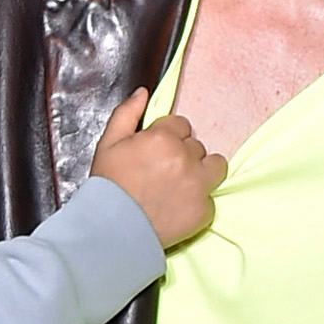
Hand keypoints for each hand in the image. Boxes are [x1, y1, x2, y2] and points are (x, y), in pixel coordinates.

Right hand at [90, 88, 226, 250]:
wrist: (113, 230)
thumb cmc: (108, 186)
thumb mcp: (109, 144)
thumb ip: (127, 114)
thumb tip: (143, 92)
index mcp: (164, 138)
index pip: (181, 125)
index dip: (168, 137)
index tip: (156, 152)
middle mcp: (186, 159)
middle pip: (196, 147)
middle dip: (183, 155)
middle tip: (163, 173)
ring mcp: (198, 186)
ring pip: (215, 167)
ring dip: (202, 172)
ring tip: (181, 185)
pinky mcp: (204, 212)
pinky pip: (210, 199)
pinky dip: (197, 202)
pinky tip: (178, 207)